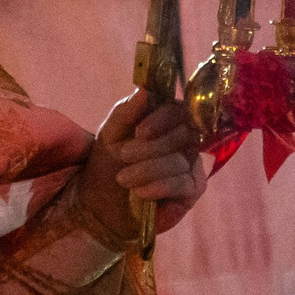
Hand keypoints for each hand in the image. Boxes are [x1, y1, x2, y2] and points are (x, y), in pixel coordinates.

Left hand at [73, 89, 206, 244]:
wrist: (101, 204)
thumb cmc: (108, 164)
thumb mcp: (110, 134)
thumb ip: (126, 111)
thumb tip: (145, 90)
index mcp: (167, 119)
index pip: (179, 108)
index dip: (162, 119)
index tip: (139, 132)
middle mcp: (185, 138)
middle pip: (184, 133)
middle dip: (150, 147)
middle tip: (122, 156)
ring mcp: (191, 162)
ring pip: (179, 160)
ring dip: (147, 170)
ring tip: (123, 179)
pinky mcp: (193, 188)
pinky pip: (184, 183)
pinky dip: (159, 186)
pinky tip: (140, 192)